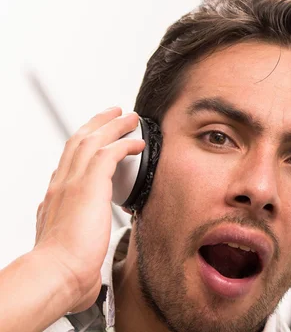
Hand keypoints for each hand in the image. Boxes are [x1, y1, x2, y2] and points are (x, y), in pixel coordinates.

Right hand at [34, 107, 144, 312]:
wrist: (56, 274)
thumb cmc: (63, 269)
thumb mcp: (65, 247)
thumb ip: (73, 239)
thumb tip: (84, 251)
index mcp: (55, 198)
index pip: (68, 163)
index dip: (83, 148)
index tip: (95, 141)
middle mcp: (61, 185)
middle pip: (77, 142)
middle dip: (96, 125)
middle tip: (112, 114)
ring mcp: (72, 182)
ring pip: (92, 140)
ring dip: (112, 125)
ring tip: (128, 117)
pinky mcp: (89, 185)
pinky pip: (109, 152)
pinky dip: (124, 143)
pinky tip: (138, 142)